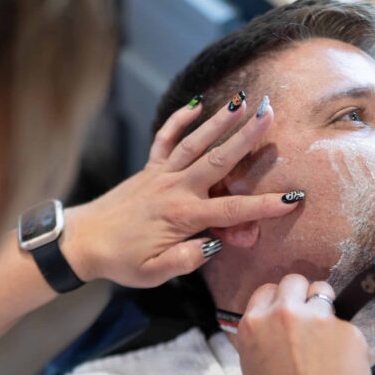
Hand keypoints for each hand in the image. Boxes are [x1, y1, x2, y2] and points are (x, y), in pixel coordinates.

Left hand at [63, 94, 301, 287]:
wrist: (82, 241)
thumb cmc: (120, 261)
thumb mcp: (154, 274)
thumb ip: (186, 261)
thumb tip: (213, 247)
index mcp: (183, 217)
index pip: (232, 212)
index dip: (264, 207)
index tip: (292, 200)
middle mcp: (175, 189)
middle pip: (218, 161)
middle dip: (246, 137)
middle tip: (269, 113)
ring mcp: (161, 175)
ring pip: (196, 143)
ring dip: (220, 121)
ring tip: (242, 100)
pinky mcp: (149, 169)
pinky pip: (165, 139)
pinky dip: (179, 120)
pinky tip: (196, 104)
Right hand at [235, 276, 373, 374]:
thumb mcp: (256, 371)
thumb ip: (266, 341)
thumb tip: (285, 329)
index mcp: (252, 326)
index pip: (266, 291)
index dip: (280, 301)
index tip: (290, 313)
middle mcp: (281, 315)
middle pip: (294, 281)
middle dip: (304, 296)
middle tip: (312, 320)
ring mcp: (316, 319)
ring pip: (324, 291)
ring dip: (327, 308)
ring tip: (329, 340)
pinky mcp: (347, 329)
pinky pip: (347, 323)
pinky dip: (347, 339)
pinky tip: (344, 366)